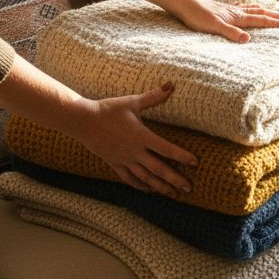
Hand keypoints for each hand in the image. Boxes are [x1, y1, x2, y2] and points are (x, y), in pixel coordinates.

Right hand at [75, 83, 197, 196]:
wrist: (83, 121)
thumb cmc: (109, 109)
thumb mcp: (132, 102)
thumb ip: (153, 96)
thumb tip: (171, 84)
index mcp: (142, 136)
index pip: (166, 149)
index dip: (182, 156)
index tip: (195, 163)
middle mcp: (135, 151)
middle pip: (159, 169)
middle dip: (175, 180)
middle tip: (189, 188)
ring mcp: (125, 160)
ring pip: (146, 177)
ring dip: (160, 187)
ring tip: (173, 194)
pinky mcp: (115, 164)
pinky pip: (130, 178)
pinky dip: (141, 185)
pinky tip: (149, 190)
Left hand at [172, 0, 278, 42]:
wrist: (183, 3)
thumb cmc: (197, 16)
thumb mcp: (214, 27)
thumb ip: (231, 33)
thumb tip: (248, 39)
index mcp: (237, 17)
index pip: (261, 20)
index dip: (276, 23)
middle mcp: (236, 11)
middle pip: (262, 13)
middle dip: (277, 17)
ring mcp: (230, 9)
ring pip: (254, 9)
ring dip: (267, 11)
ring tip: (277, 12)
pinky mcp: (223, 9)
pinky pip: (243, 8)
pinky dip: (252, 8)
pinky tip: (250, 9)